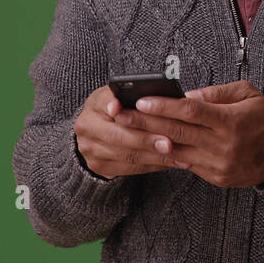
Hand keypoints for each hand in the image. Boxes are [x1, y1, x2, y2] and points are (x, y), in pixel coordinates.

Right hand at [73, 84, 193, 178]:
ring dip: (154, 157)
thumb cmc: (119, 107)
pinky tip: (168, 162)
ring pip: (126, 156)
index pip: (104, 104)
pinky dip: (152, 165)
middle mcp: (86, 127)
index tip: (120, 108)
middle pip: (118, 136)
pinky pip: (130, 168)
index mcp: (93, 105)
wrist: (99, 131)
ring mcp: (90, 150)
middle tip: (169, 143)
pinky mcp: (99, 166)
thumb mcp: (120, 95)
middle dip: (146, 140)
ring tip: (176, 155)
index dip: (112, 106)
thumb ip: (129, 94)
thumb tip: (142, 100)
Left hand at [112, 80, 263, 187]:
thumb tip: (187, 96)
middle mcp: (223, 145)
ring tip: (129, 131)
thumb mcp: (247, 94)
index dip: (164, 106)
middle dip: (145, 123)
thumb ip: (216, 93)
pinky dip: (169, 153)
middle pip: (177, 132)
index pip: (191, 112)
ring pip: (177, 151)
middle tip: (121, 115)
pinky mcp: (216, 177)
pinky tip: (152, 144)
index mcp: (231, 121)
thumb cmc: (263, 118)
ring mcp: (218, 164)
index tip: (142, 100)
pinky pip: (186, 164)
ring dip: (151, 141)